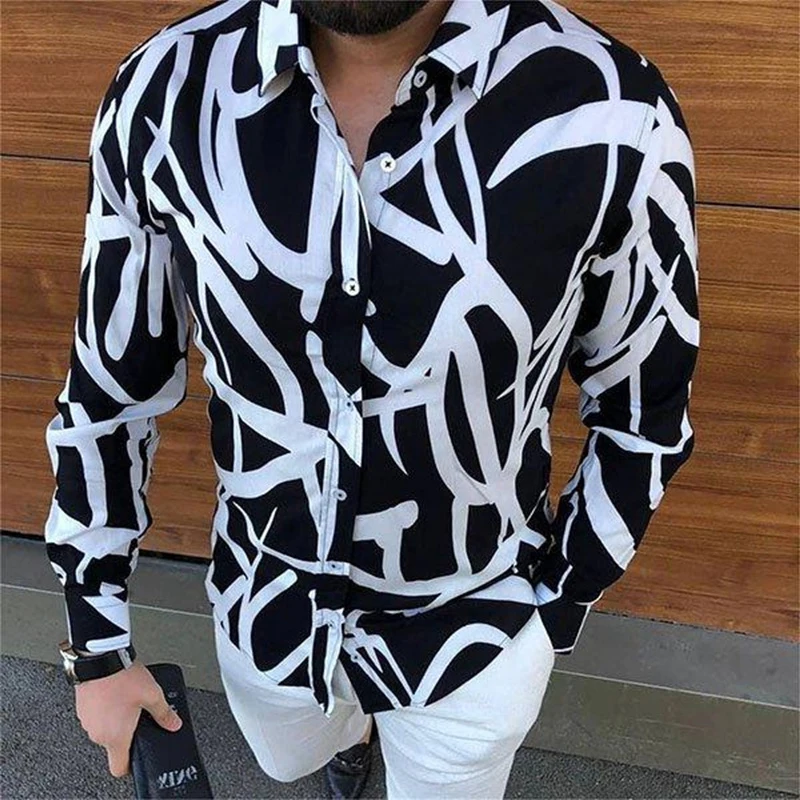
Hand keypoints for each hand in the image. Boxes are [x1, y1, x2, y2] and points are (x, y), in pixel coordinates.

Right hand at [75, 660, 182, 776]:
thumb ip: (164, 713)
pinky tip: (115, 693)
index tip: (138, 755)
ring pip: (105, 728)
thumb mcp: (152, 695)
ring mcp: (87, 721)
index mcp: (115, 736)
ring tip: (127, 699)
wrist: (100, 658)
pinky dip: (105, 709)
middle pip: (114, 744)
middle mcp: (98, 733)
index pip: (119, 767)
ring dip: (115, 719)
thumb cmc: (123, 677)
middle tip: (139, 715)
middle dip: (127, 732)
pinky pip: (96, 716)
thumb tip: (173, 724)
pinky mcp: (82, 708)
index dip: (130, 765)